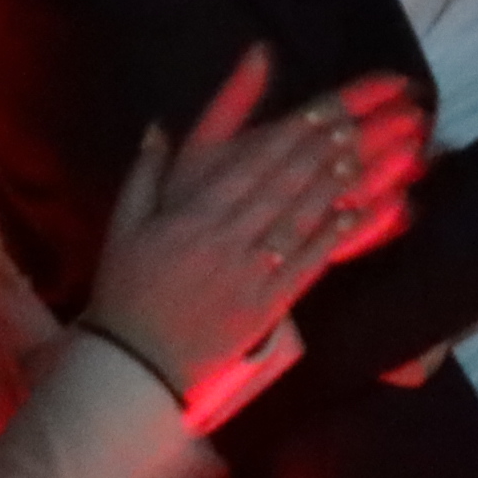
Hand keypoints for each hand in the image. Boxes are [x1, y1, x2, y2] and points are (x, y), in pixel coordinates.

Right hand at [85, 50, 429, 405]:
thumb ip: (144, 175)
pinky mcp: (265, 307)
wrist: (136, 365)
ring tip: (356, 157)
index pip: (248, 167)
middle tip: (348, 124)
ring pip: (297, 221)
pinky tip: (351, 213)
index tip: (314, 113)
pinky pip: (304, 266)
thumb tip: (158, 127)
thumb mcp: (122, 228)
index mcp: (190, 218)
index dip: (285, 139)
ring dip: (328, 187)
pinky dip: (329, 238)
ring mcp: (248, 275)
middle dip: (316, 153)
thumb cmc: (126, 293)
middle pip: (280, 188)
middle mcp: (224, 241)